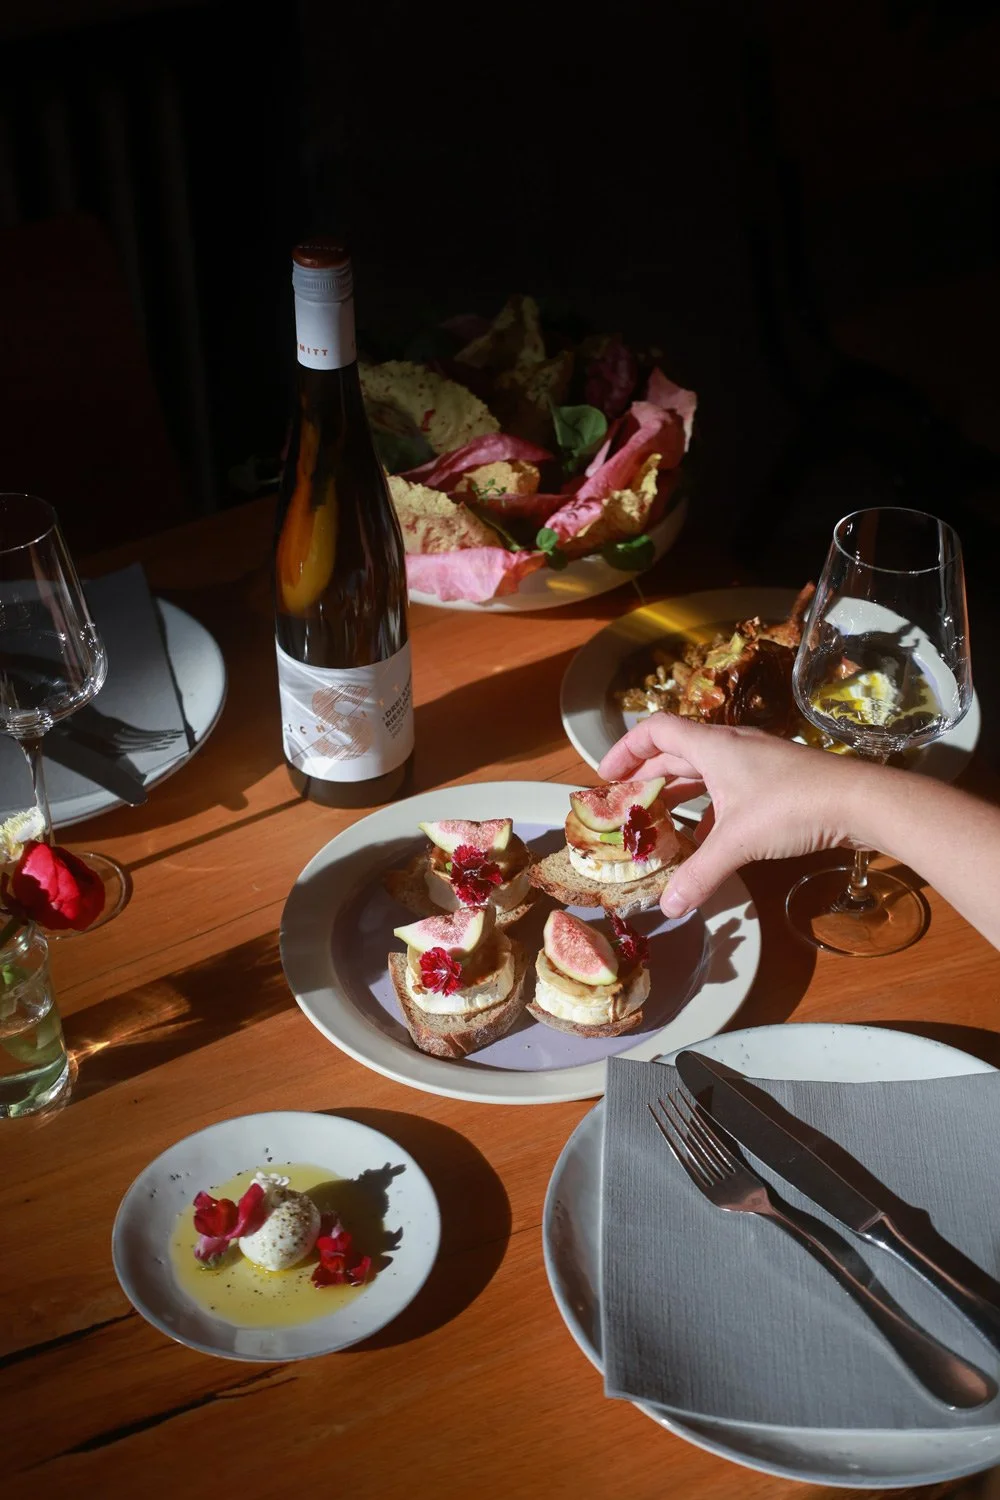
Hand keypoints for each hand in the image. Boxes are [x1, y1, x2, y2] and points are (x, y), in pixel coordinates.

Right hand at [599, 715, 872, 917]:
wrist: (859, 801)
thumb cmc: (793, 806)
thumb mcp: (737, 842)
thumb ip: (699, 874)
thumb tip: (668, 907)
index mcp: (713, 746)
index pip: (656, 731)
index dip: (626, 750)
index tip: (606, 776)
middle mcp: (731, 747)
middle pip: (676, 753)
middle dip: (647, 778)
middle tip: (624, 805)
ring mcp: (756, 763)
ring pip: (704, 772)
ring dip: (678, 794)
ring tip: (658, 823)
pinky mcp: (776, 782)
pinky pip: (729, 789)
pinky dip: (710, 810)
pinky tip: (707, 840)